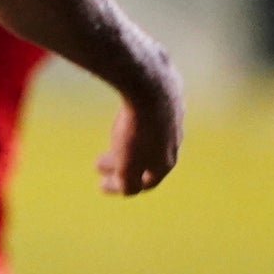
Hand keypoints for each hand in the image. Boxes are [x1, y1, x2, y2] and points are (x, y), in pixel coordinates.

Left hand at [96, 60, 182, 196]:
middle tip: (99, 164)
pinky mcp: (169, 94)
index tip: (100, 184)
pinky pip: (151, 112)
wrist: (150, 84)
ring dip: (130, 142)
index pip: (146, 183)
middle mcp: (175, 141)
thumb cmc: (136, 129)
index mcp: (166, 161)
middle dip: (122, 164)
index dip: (122, 187)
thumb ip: (128, 182)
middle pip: (148, 159)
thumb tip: (126, 189)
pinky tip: (125, 114)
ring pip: (151, 135)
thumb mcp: (128, 164)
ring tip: (112, 138)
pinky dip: (136, 120)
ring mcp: (174, 116)